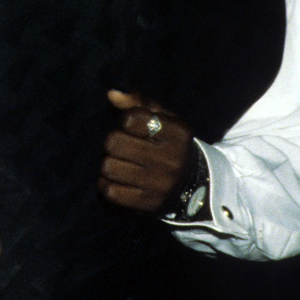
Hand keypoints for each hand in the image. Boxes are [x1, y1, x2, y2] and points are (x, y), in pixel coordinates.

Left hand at [100, 90, 192, 211]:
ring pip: (109, 167)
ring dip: (108, 163)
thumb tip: (112, 95)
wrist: (193, 184)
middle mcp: (171, 160)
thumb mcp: (164, 119)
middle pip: (114, 142)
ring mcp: (160, 184)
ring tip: (119, 162)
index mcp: (177, 133)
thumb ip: (138, 103)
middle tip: (121, 146)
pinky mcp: (149, 204)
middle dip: (113, 141)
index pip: (130, 119)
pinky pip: (110, 191)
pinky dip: (106, 184)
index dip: (125, 121)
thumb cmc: (170, 143)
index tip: (132, 127)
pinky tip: (116, 179)